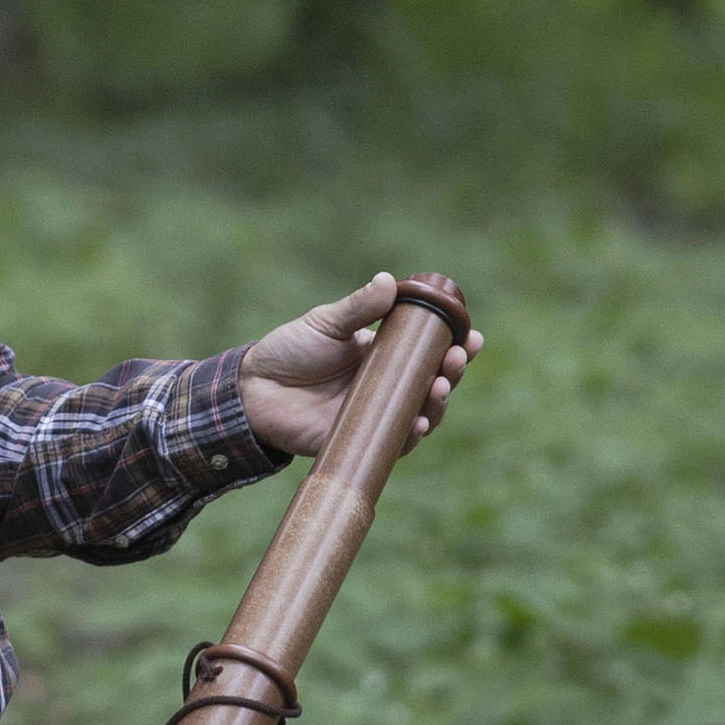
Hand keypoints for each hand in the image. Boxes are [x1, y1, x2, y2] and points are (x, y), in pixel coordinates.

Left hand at [239, 272, 481, 457]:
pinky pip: (394, 443)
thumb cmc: (289, 351)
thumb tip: (389, 281)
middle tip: (456, 357)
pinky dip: (410, 435)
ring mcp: (376, 414)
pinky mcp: (360, 439)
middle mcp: (387, 387)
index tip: (472, 336)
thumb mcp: (325, 324)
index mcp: (384, 356)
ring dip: (438, 402)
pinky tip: (419, 423)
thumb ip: (358, 307)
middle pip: (433, 383)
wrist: (252, 389)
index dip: (455, 346)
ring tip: (439, 385)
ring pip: (421, 413)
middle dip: (452, 372)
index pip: (429, 352)